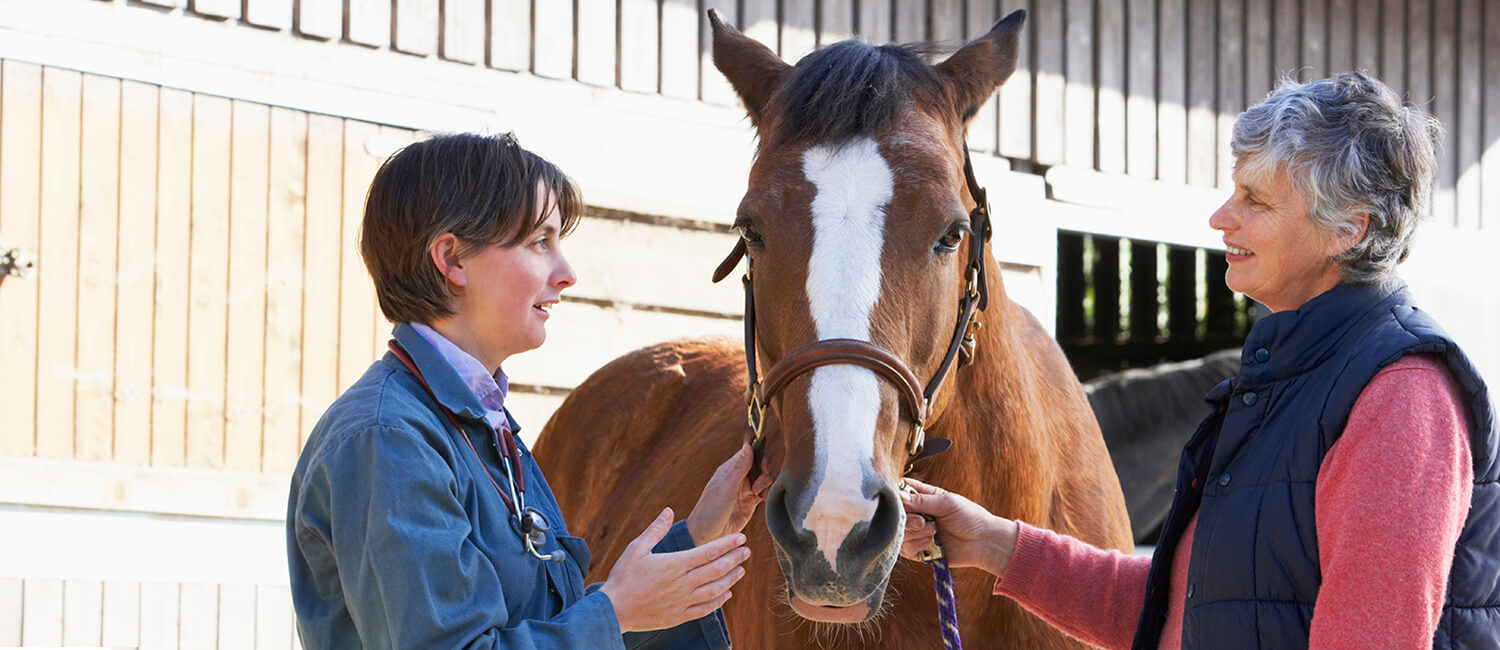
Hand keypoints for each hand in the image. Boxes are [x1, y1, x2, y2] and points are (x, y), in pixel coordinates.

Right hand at [600, 508, 751, 632]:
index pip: (708, 551)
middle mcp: (682, 584)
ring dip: (731, 579)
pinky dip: (719, 601)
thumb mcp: (635, 549)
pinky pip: (705, 609)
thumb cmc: (623, 577)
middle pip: (716, 570)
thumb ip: (655, 530)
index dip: (727, 544)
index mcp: (674, 564)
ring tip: (741, 570)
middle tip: (747, 551)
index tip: (741, 537)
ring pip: (715, 590)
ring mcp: (682, 602)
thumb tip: (668, 510)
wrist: (613, 610)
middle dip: (734, 559)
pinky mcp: (679, 616)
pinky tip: (726, 594)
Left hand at [686, 444, 772, 544]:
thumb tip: (749, 446)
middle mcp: (738, 478)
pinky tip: (761, 499)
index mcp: (729, 469)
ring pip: (763, 478)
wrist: (707, 536)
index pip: (749, 453)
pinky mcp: (749, 503)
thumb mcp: (726, 487)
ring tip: (757, 494)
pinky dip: (766, 493)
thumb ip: (739, 468)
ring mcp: (744, 490)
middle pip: (759, 465)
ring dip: (765, 484)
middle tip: (761, 482)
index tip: (764, 467)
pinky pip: (763, 492)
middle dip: (764, 471)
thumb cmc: (710, 510)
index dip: (760, 456)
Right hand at [899, 477, 1017, 578]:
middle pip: (895, 515)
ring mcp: (916, 532)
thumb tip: (898, 498)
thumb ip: (921, 500)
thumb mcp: (946, 503)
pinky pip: (904, 549)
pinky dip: (916, 546)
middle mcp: (917, 514)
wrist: (983, 542)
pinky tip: (931, 543)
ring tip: (933, 532)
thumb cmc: (969, 517)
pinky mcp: (918, 550)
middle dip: (907, 519)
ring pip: (898, 533)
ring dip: (914, 533)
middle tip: (922, 522)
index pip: (900, 491)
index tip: (901, 502)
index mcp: (923, 497)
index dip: (895, 495)